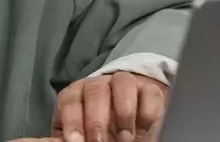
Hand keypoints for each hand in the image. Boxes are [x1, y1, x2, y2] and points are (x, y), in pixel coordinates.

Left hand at [52, 72, 167, 141]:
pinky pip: (150, 93)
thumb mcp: (79, 134)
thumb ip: (69, 137)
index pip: (69, 101)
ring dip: (124, 114)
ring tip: (125, 139)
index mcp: (76, 93)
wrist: (130, 116)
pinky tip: (142, 129)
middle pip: (95, 92)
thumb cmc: (96, 128)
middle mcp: (98, 84)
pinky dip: (147, 113)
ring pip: (123, 84)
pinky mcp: (149, 89)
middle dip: (97, 122)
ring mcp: (124, 83)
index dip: (72, 121)